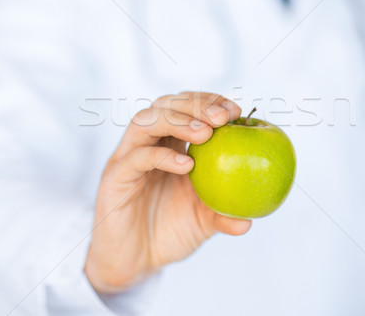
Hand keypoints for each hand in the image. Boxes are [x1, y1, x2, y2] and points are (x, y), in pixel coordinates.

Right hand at [84, 92, 251, 293]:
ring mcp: (128, 157)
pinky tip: (186, 165)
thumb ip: (224, 215)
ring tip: (206, 133)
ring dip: (177, 120)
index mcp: (170, 143)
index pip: (187, 107)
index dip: (210, 102)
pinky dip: (162, 156)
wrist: (134, 261)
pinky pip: (136, 158)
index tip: (235, 111)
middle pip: (166, 104)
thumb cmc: (169, 233)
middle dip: (196, 104)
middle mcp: (147, 143)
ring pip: (146, 121)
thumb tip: (250, 221)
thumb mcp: (203, 221)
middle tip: (222, 117)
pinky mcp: (115, 177)